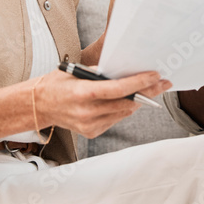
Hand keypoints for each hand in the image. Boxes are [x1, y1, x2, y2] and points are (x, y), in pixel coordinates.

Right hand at [37, 69, 172, 138]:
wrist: (39, 106)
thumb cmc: (57, 84)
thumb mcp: (76, 71)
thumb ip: (100, 74)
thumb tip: (126, 72)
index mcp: (83, 93)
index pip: (119, 88)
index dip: (140, 82)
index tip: (155, 76)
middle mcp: (87, 111)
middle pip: (127, 102)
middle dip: (148, 92)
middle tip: (163, 83)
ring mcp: (90, 124)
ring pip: (124, 112)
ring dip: (138, 100)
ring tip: (150, 89)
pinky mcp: (92, 132)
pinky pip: (116, 119)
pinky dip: (123, 109)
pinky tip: (126, 100)